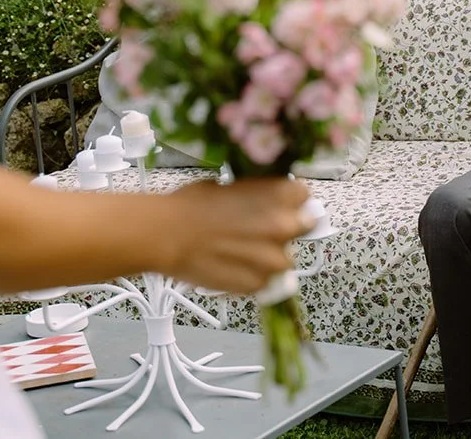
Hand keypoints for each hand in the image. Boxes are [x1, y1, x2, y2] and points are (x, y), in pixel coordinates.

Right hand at [155, 178, 311, 293]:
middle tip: (264, 229)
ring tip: (244, 252)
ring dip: (271, 256)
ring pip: (286, 259)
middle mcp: (285, 225)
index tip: (281, 204)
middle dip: (289, 227)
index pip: (304, 195)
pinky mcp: (258, 284)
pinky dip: (254, 276)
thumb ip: (259, 194)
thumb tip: (267, 200)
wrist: (166, 234)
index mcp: (280, 194)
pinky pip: (266, 281)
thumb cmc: (192, 204)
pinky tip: (233, 266)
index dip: (291, 200)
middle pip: (304, 226)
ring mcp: (273, 258)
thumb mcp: (233, 185)